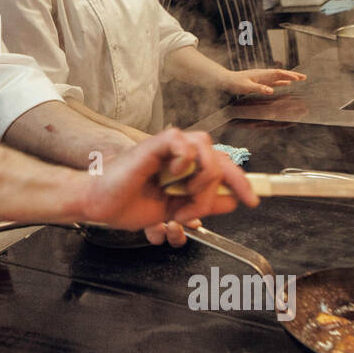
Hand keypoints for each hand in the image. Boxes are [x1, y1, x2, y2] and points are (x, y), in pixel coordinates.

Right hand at [77, 128, 257, 244]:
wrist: (100, 205)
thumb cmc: (128, 204)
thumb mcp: (175, 211)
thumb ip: (202, 204)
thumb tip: (231, 201)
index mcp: (185, 169)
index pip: (222, 166)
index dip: (241, 181)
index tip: (253, 200)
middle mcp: (179, 156)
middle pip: (221, 157)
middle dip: (231, 181)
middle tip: (233, 201)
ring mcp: (167, 149)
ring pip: (207, 149)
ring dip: (204, 179)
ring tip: (185, 197)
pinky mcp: (153, 145)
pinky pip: (183, 141)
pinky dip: (186, 160)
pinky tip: (174, 175)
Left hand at [222, 68, 305, 95]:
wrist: (226, 80)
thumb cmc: (235, 83)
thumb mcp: (246, 87)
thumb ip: (259, 88)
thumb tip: (271, 91)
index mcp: (262, 74)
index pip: (278, 74)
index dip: (288, 76)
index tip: (298, 78)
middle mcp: (264, 74)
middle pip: (281, 74)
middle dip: (292, 75)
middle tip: (304, 77)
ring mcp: (262, 77)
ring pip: (279, 77)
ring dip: (289, 78)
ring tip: (299, 79)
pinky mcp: (260, 81)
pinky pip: (274, 81)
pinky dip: (281, 82)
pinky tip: (286, 84)